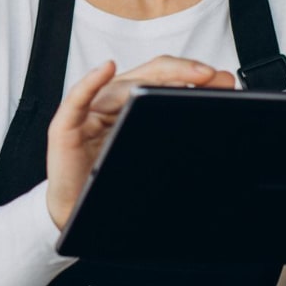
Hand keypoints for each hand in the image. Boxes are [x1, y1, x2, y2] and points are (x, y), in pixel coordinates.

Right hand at [46, 56, 234, 229]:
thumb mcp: (151, 154)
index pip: (159, 81)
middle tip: (210, 75)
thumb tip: (209, 111)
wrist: (77, 216)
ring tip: (181, 76)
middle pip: (143, 77)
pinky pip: (77, 100)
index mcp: (128, 108)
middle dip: (181, 73)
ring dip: (150, 78)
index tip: (220, 80)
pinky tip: (106, 69)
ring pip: (118, 86)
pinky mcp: (65, 127)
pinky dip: (91, 82)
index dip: (190, 76)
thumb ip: (174, 130)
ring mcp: (87, 114)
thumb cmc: (107, 184)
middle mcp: (108, 105)